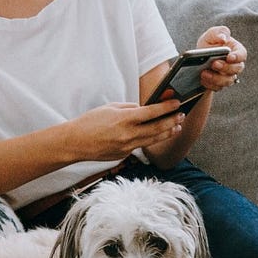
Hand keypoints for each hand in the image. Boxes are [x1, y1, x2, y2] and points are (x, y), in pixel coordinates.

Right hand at [62, 100, 185, 161]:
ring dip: (167, 133)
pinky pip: (140, 146)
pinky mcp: (124, 155)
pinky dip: (150, 139)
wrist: (75, 143)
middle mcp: (128, 134)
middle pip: (157, 128)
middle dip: (172, 121)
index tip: (177, 103)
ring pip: (153, 140)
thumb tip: (145, 108)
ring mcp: (127, 147)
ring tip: (176, 127)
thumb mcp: (110, 108)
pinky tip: (157, 134)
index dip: (166, 107)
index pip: (151, 112)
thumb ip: (130, 108)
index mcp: (124, 119)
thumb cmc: (90, 122)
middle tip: (181, 115)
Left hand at [196, 26, 246, 91]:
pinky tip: (202, 79)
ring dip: (216, 78)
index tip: (229, 57)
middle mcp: (235, 65)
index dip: (237, 57)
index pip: (242, 55)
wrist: (199, 57)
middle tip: (214, 64)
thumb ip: (219, 32)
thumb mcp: (212, 34)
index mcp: (236, 51)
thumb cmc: (210, 43)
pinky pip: (217, 87)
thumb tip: (223, 39)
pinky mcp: (219, 84)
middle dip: (225, 67)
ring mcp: (228, 76)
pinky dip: (210, 84)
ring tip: (204, 73)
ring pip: (228, 81)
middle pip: (236, 69)